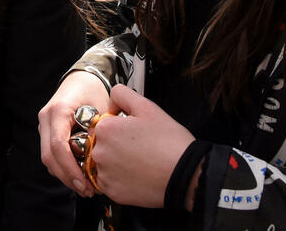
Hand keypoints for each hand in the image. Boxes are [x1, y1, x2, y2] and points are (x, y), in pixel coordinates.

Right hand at [38, 70, 110, 196]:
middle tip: (87, 191)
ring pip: (48, 158)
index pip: (58, 145)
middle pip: (49, 156)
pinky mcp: (48, 131)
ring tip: (86, 188)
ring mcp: (45, 125)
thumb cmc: (93, 90)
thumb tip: (104, 159)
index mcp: (59, 111)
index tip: (85, 183)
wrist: (82, 78)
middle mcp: (46, 118)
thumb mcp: (100, 108)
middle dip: (67, 177)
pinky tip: (79, 177)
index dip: (70, 168)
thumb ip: (100, 131)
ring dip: (65, 175)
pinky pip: (52, 154)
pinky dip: (63, 168)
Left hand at [90, 84, 194, 206]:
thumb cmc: (169, 142)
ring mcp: (105, 174)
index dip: (120, 127)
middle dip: (116, 145)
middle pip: (101, 144)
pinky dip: (119, 179)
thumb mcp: (147, 107)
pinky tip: (136, 175)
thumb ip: (122, 94)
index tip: (134, 133)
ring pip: (104, 163)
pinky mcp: (112, 192)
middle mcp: (100, 151)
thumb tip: (111, 102)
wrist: (185, 175)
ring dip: (116, 162)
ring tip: (140, 162)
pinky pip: (108, 182)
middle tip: (139, 148)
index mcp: (105, 129)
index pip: (103, 125)